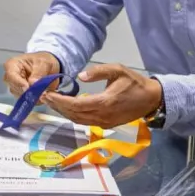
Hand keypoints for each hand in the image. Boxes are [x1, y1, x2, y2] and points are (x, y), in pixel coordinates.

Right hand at [3, 52, 60, 97]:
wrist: (49, 67)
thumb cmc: (43, 61)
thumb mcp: (43, 63)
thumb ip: (38, 73)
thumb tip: (32, 83)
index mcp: (12, 64)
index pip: (11, 75)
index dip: (18, 83)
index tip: (28, 88)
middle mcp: (11, 77)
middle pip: (14, 87)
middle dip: (27, 91)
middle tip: (40, 92)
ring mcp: (15, 87)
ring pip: (19, 96)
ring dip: (32, 96)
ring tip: (44, 93)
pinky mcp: (21, 95)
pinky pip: (26, 101)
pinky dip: (35, 100)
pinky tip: (42, 96)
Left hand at [42, 63, 161, 128]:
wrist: (151, 99)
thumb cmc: (134, 82)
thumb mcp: (117, 70)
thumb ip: (98, 72)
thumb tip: (80, 76)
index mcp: (105, 102)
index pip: (76, 105)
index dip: (60, 101)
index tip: (47, 94)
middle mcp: (102, 116)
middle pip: (74, 114)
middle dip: (57, 107)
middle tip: (43, 97)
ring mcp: (104, 123)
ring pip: (78, 120)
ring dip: (63, 112)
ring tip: (51, 102)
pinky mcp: (106, 125)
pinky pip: (85, 122)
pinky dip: (73, 116)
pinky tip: (65, 108)